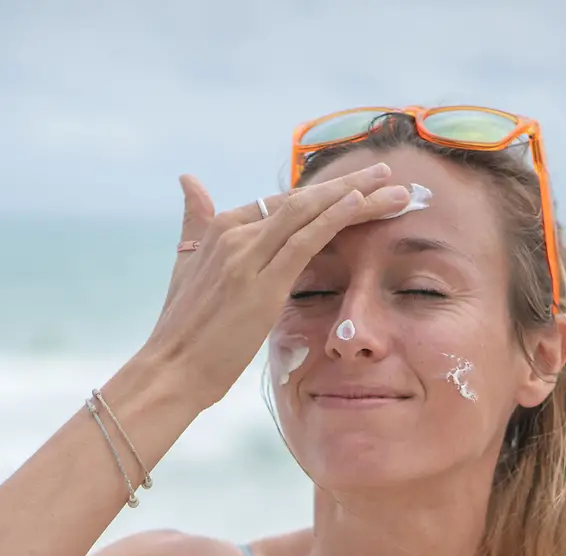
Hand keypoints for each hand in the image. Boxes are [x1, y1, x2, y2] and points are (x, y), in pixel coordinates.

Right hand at [147, 162, 411, 408]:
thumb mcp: (186, 266)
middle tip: (389, 175)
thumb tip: (189, 181)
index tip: (361, 187)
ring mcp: (247, 257)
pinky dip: (334, 218)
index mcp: (222, 228)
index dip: (326, 193)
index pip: (285, 201)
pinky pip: (304, 241)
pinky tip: (360, 204)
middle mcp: (235, 234)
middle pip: (304, 200)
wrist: (170, 369)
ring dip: (357, 197)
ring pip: (310, 213)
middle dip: (351, 186)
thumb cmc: (183, 329)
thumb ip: (195, 223)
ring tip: (395, 190)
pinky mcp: (261, 285)